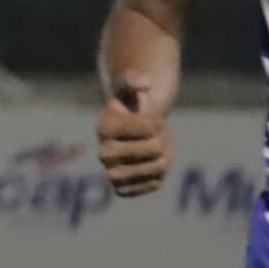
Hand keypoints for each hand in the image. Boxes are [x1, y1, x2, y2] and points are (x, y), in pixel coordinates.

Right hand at [95, 81, 172, 197]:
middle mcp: (103, 153)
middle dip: (162, 139)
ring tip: (155, 150)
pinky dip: (160, 175)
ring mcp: (112, 173)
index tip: (147, 118)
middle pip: (154, 149)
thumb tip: (143, 82)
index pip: (148, 126)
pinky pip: (153, 185)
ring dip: (165, 158)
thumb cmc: (134, 103)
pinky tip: (151, 166)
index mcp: (104, 127)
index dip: (157, 120)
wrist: (133, 128)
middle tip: (154, 136)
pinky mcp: (123, 188)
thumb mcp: (132, 85)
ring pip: (156, 169)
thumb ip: (135, 79)